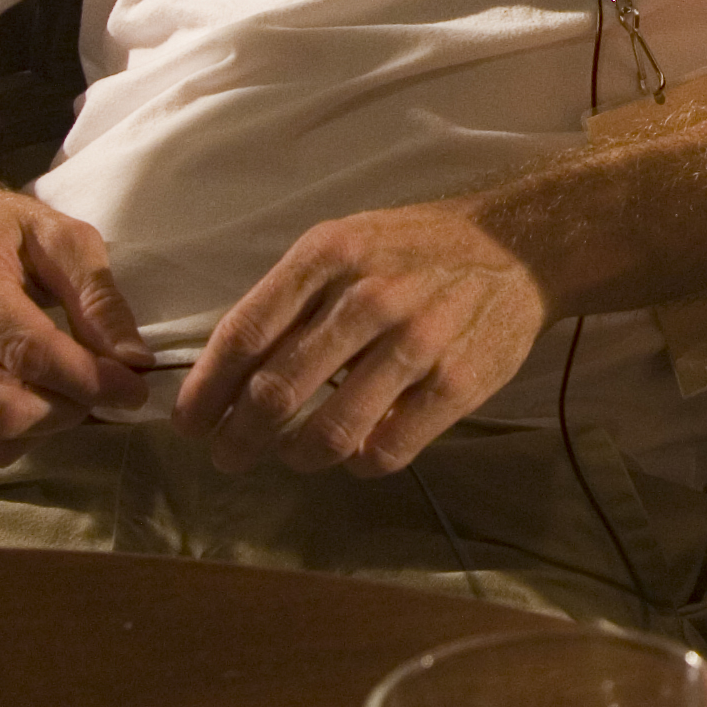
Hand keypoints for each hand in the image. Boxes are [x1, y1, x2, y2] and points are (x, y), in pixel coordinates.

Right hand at [0, 184, 152, 462]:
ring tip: (61, 390)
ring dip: (44, 427)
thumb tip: (134, 359)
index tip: (134, 388)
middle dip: (70, 409)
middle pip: (6, 410)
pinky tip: (23, 396)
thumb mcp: (56, 235)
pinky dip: (11, 437)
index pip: (28, 352)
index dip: (88, 379)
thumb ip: (98, 294)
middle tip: (97, 387)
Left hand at [179, 203, 551, 474]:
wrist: (518, 247)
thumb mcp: (345, 243)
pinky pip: (388, 449)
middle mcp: (368, 298)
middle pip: (277, 392)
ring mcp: (416, 343)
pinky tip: (355, 454)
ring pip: (330, 432)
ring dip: (296, 456)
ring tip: (290, 457)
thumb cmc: (414, 247)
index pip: (245, 335)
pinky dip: (360, 463)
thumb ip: (291, 297)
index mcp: (328, 257)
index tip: (189, 424)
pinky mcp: (457, 384)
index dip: (207, 390)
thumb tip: (231, 370)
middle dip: (238, 438)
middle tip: (228, 456)